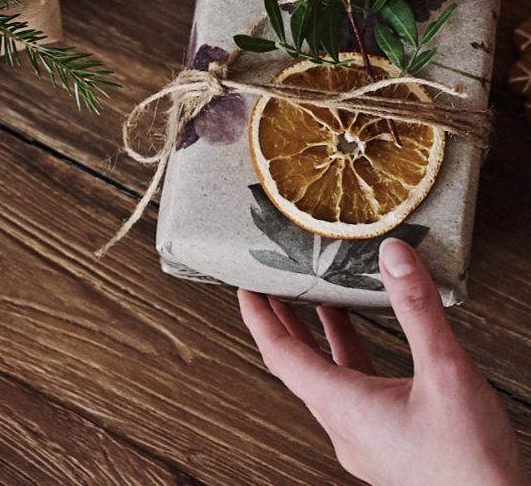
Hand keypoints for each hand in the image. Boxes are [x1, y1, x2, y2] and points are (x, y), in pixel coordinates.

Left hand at [238, 239, 527, 485]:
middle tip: (271, 284)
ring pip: (328, 380)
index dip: (260, 318)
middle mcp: (346, 429)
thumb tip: (393, 254)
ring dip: (318, 339)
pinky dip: (350, 359)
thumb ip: (417, 309)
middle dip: (283, 322)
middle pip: (298, 367)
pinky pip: (355, 393)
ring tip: (315, 298)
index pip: (282, 356)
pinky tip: (366, 339)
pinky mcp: (389, 447)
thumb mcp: (445, 372)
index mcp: (345, 410)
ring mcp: (367, 442)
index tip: (246, 287)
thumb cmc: (472, 463)